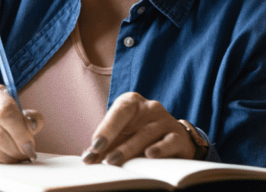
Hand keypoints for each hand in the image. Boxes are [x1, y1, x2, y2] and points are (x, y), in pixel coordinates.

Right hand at [0, 84, 43, 162]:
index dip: (20, 133)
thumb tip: (33, 126)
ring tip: (16, 159)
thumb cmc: (0, 112)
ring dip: (7, 160)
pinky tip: (2, 161)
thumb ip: (30, 117)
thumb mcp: (16, 107)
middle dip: (15, 150)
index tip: (30, 147)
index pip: (6, 112)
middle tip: (25, 156)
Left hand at [81, 92, 196, 164]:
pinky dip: (160, 148)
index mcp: (131, 102)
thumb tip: (87, 158)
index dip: (106, 128)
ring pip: (146, 133)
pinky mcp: (178, 135)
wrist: (173, 139)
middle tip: (103, 159)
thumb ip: (105, 146)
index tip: (95, 146)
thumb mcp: (121, 137)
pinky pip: (169, 141)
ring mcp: (165, 119)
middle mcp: (149, 107)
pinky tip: (149, 155)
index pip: (118, 111)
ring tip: (116, 161)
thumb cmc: (140, 136)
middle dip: (114, 140)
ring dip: (129, 149)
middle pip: (130, 121)